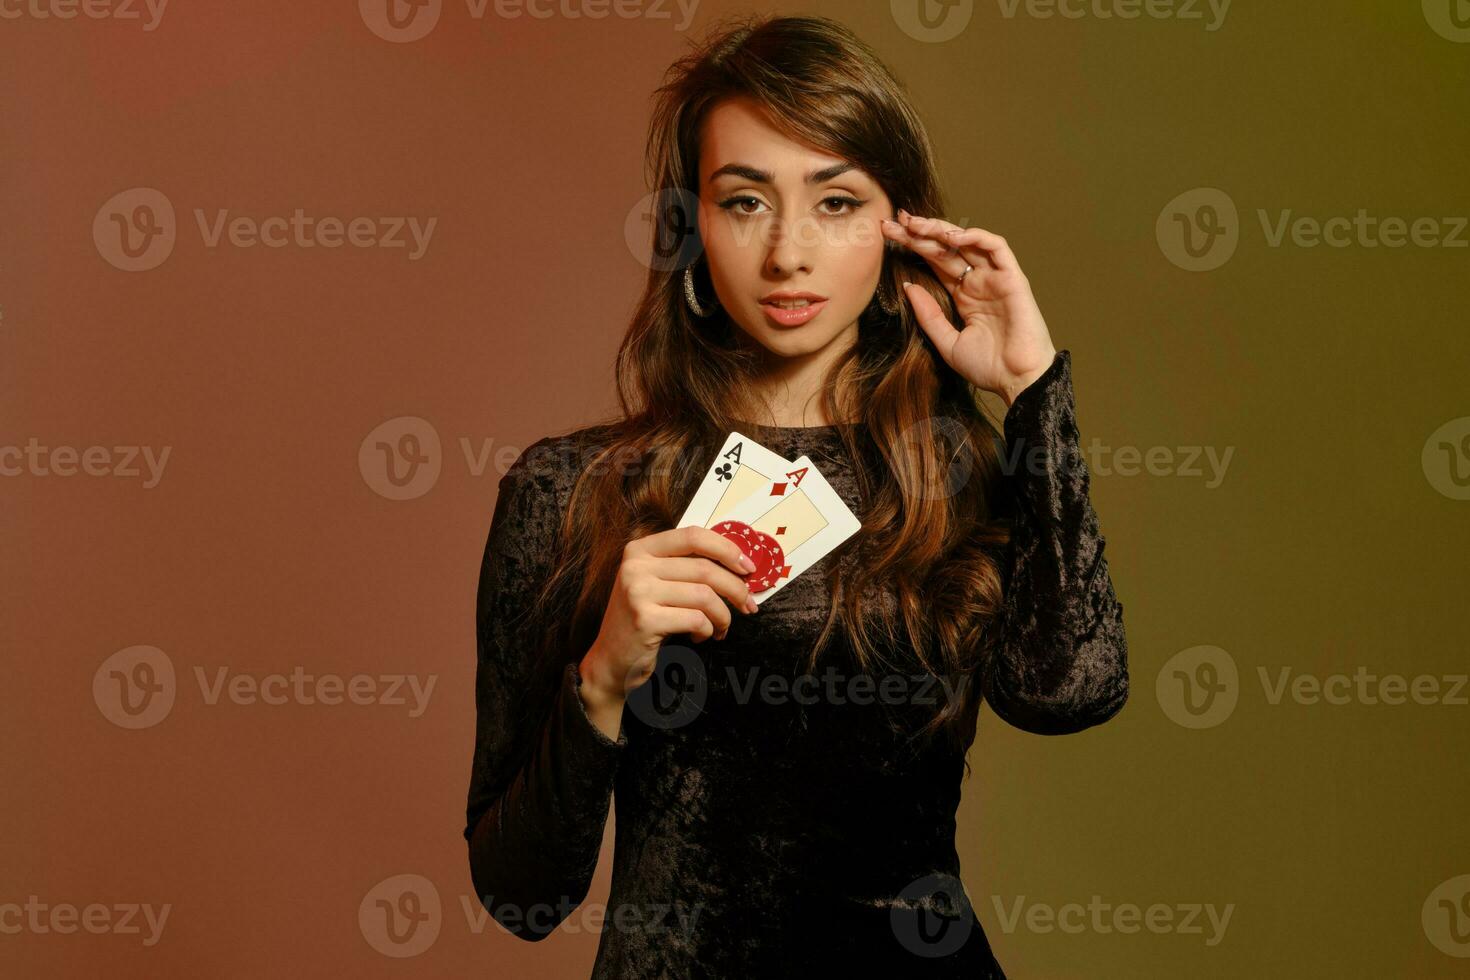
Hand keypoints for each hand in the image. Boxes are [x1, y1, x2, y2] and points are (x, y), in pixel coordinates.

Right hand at [579, 526, 757, 704]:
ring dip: (723, 615)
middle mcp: (635, 566)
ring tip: (721, 627)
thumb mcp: (658, 584)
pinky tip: (701, 636)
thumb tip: (740, 563)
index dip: (727, 549)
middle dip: (736, 588)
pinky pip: (696, 619)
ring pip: (704, 596)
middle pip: (704, 568)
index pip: (693, 536)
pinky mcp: (645, 620)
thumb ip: (687, 567)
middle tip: (749, 605)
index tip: (748, 567)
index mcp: (640, 549)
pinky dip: (708, 630)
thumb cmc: (644, 621)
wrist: (611, 661)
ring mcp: (638, 592)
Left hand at [881, 210, 1057, 406]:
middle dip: (919, 232)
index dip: (913, 246)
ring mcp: (996, 278)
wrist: (1017, 381)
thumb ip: (929, 316)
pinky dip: (976, 236)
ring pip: (968, 242)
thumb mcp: (947, 342)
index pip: (935, 261)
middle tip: (893, 221)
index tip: (888, 234)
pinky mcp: (1013, 278)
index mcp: (963, 295)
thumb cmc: (989, 367)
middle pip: (946, 248)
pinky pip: (996, 248)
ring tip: (916, 224)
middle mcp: (979, 282)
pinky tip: (951, 235)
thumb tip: (908, 287)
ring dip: (942, 229)